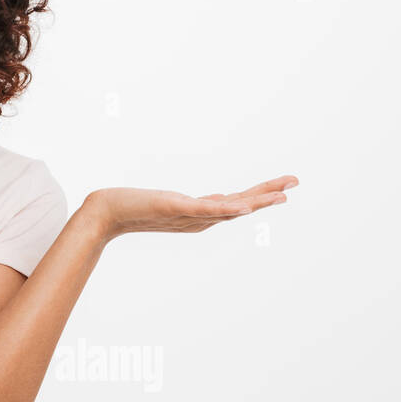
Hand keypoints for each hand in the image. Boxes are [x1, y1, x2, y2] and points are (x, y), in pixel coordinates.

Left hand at [83, 174, 297, 242]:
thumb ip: (199, 204)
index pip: (237, 205)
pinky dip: (226, 208)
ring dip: (256, 201)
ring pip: (229, 209)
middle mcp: (199, 219)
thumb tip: (222, 199)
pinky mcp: (174, 209)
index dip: (261, 196)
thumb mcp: (174, 204)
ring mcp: (188, 215)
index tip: (283, 188)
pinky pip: (206, 209)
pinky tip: (244, 205)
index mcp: (200, 216)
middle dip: (268, 195)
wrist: (106, 213)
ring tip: (280, 194)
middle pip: (241, 207)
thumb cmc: (135, 208)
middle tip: (294, 182)